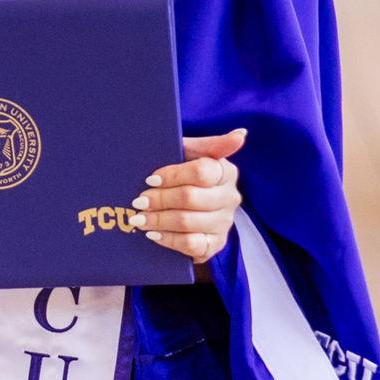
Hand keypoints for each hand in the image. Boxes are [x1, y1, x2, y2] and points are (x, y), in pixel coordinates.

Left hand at [135, 129, 246, 266]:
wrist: (182, 204)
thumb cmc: (183, 173)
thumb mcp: (190, 153)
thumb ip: (209, 144)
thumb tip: (241, 134)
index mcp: (226, 172)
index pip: (201, 172)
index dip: (172, 175)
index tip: (150, 179)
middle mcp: (230, 198)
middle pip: (191, 198)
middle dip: (160, 199)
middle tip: (139, 201)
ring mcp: (225, 223)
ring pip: (188, 222)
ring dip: (159, 220)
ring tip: (139, 218)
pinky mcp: (216, 244)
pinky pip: (192, 245)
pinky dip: (168, 239)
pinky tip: (153, 233)